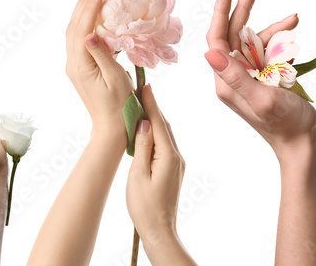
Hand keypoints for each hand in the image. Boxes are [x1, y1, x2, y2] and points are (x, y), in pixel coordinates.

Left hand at [66, 0, 132, 137]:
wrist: (112, 127)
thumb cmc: (119, 106)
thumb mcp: (114, 79)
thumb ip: (102, 54)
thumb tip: (91, 32)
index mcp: (81, 65)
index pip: (82, 29)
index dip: (90, 8)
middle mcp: (73, 63)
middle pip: (74, 27)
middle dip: (83, 4)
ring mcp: (75, 66)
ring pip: (74, 32)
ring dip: (82, 11)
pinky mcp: (81, 68)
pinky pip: (79, 40)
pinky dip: (85, 23)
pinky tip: (92, 16)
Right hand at [126, 85, 194, 264]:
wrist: (159, 229)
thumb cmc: (144, 206)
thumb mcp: (138, 174)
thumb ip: (143, 146)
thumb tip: (145, 123)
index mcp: (168, 156)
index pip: (159, 123)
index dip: (151, 103)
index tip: (145, 86)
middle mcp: (177, 157)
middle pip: (165, 126)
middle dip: (153, 107)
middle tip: (142, 89)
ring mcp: (177, 164)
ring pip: (166, 135)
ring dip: (155, 120)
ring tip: (143, 104)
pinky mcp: (174, 170)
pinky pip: (166, 145)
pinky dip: (157, 133)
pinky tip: (148, 129)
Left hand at [205, 0, 315, 157]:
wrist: (301, 144)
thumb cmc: (286, 124)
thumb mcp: (262, 98)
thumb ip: (236, 75)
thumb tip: (211, 52)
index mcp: (226, 81)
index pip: (216, 38)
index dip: (220, 11)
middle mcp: (232, 77)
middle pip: (232, 33)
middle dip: (244, 7)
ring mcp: (247, 77)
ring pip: (254, 41)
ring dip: (274, 29)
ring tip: (294, 19)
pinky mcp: (261, 79)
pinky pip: (268, 53)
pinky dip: (281, 44)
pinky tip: (294, 43)